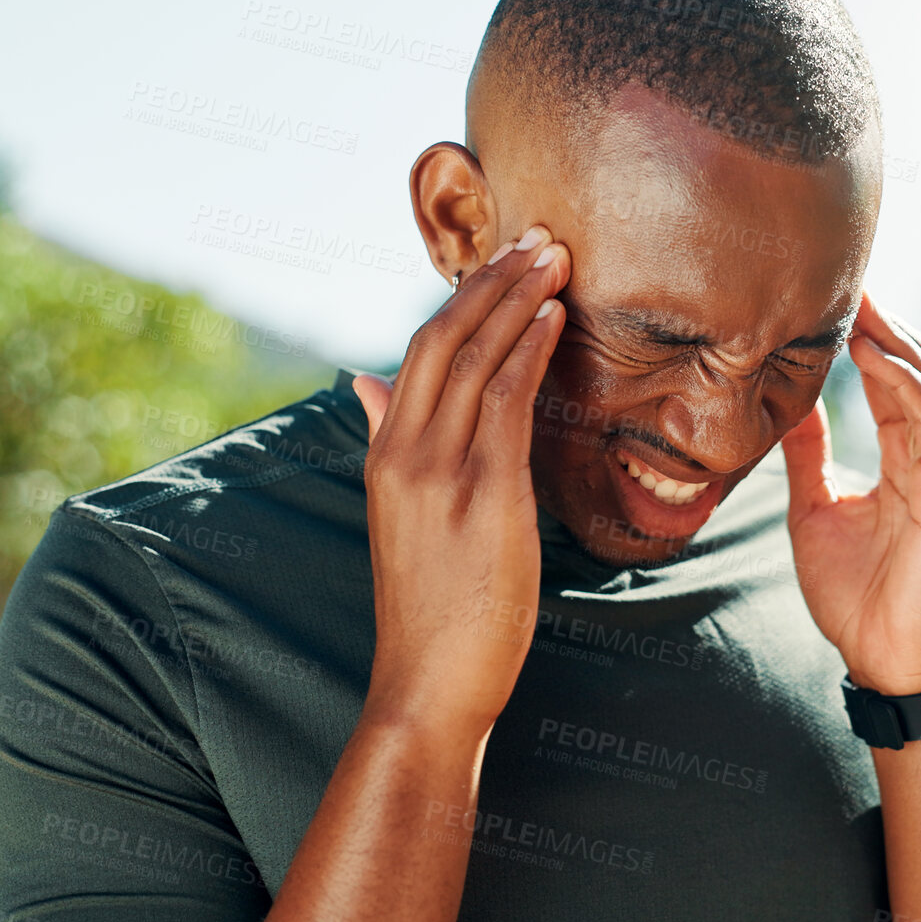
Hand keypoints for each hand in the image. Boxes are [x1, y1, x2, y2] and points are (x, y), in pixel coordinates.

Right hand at [351, 226, 569, 736]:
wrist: (428, 685)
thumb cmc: (430, 608)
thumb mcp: (396, 515)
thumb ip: (386, 440)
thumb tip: (365, 381)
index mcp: (385, 455)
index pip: (420, 352)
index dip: (463, 298)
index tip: (503, 257)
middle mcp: (405, 452)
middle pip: (445, 337)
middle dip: (492, 280)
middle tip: (537, 236)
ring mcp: (441, 471)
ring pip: (477, 358)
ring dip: (519, 299)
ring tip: (555, 257)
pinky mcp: (483, 494)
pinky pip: (507, 402)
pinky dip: (530, 351)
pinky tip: (555, 319)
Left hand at [782, 291, 920, 695]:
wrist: (887, 665)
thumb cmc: (859, 597)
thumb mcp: (816, 509)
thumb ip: (808, 455)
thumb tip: (786, 403)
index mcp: (913, 457)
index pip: (893, 376)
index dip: (865, 330)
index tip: (829, 289)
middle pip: (916, 367)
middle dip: (881, 318)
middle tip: (842, 270)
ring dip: (893, 336)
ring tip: (855, 296)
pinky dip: (905, 379)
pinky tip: (871, 349)